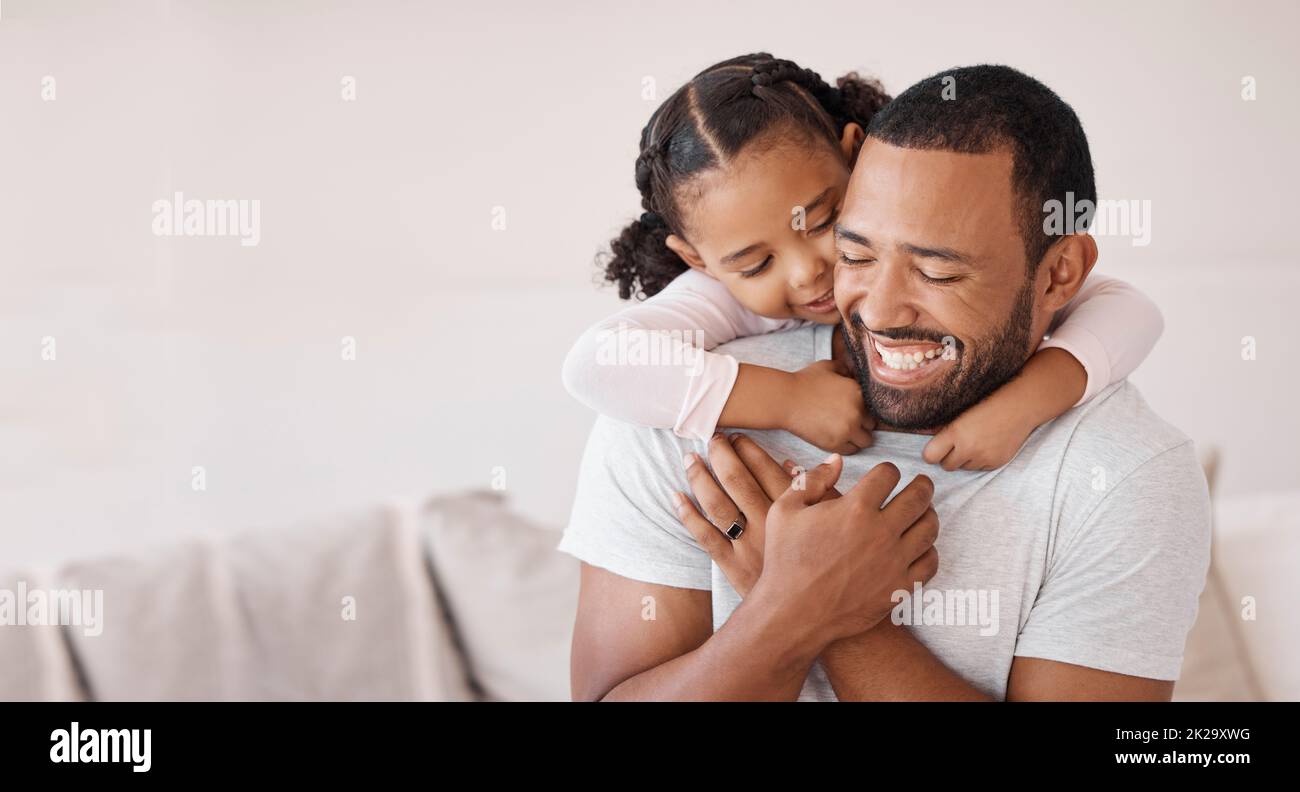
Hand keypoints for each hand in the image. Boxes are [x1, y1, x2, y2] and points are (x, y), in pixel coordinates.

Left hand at [674, 434, 830, 596]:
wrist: (814, 611)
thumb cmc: (828, 561)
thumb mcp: (832, 523)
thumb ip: (817, 491)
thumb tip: (791, 462)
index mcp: (794, 510)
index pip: (764, 468)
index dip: (747, 449)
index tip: (736, 436)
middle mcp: (768, 524)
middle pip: (736, 481)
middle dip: (720, 456)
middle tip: (711, 439)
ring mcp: (748, 546)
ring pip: (717, 505)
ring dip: (700, 479)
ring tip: (690, 460)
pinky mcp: (733, 567)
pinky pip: (705, 538)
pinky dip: (688, 516)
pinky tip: (677, 498)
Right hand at [676, 434, 939, 647]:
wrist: (792, 613)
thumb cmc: (785, 560)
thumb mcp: (785, 510)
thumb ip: (811, 480)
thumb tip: (837, 460)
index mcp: (855, 508)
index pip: (888, 474)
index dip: (888, 470)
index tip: (885, 475)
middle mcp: (881, 531)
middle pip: (919, 497)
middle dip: (922, 485)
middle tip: (922, 484)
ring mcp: (894, 561)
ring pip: (929, 528)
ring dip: (929, 515)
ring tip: (924, 513)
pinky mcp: (900, 588)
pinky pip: (930, 563)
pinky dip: (930, 551)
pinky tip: (920, 547)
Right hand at [786, 360, 875, 454]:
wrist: (785, 400)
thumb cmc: (803, 381)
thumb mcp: (827, 366)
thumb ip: (844, 369)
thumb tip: (852, 374)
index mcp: (858, 392)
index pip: (871, 407)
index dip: (862, 410)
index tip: (853, 412)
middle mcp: (857, 411)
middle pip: (870, 425)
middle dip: (861, 424)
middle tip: (848, 423)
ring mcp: (848, 429)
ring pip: (865, 440)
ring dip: (857, 438)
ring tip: (845, 434)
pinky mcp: (836, 443)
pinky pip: (852, 450)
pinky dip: (847, 446)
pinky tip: (837, 439)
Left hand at [922, 394, 1033, 470]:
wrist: (1020, 407)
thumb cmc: (988, 405)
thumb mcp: (960, 414)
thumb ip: (944, 430)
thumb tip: (926, 443)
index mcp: (956, 432)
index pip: (930, 456)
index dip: (932, 453)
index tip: (936, 448)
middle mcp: (969, 448)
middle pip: (946, 465)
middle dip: (948, 457)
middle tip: (957, 444)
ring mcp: (983, 458)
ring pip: (963, 468)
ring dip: (965, 459)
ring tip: (976, 442)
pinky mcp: (996, 463)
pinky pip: (979, 469)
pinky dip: (980, 460)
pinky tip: (987, 446)